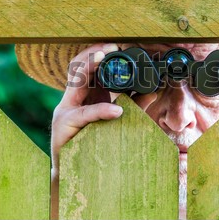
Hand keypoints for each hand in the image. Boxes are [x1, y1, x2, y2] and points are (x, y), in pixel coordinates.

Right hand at [50, 43, 121, 218]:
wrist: (71, 173)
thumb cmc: (92, 145)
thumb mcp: (114, 120)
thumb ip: (131, 105)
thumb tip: (153, 91)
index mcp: (82, 96)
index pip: (85, 67)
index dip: (98, 53)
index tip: (117, 45)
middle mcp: (71, 100)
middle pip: (76, 67)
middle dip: (93, 53)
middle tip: (112, 46)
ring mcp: (65, 112)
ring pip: (74, 82)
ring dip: (89, 67)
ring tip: (105, 57)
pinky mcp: (65, 127)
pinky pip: (84, 115)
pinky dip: (101, 110)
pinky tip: (117, 110)